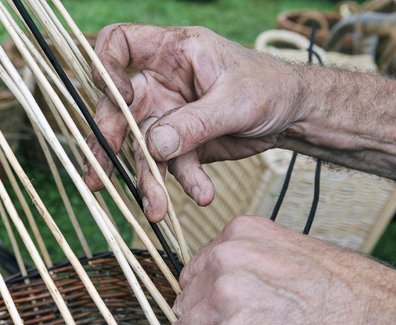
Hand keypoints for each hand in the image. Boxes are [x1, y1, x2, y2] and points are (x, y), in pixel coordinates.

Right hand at [84, 24, 304, 221]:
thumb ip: (194, 123)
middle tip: (101, 177)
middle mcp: (161, 83)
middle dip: (107, 144)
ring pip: (142, 148)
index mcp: (172, 51)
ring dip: (148, 180)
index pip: (118, 43)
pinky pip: (172, 167)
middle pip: (117, 109)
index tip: (117, 97)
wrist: (294, 114)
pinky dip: (184, 184)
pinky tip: (202, 194)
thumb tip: (153, 146)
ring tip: (156, 209)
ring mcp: (168, 116)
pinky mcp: (181, 145)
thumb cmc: (270, 86)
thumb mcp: (235, 100)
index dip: (106, 68)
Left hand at [138, 215, 395, 324]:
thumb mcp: (291, 256)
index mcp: (239, 234)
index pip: (194, 274)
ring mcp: (227, 300)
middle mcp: (226, 260)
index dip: (203, 302)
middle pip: (184, 305)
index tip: (214, 318)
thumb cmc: (350, 297)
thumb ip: (249, 266)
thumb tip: (215, 292)